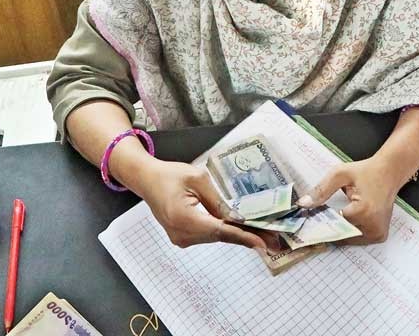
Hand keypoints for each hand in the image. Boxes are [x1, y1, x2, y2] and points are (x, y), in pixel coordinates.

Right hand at [134, 159, 269, 249]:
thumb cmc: (170, 175)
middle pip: (220, 236)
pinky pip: (208, 236)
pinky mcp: (182, 237)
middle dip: (246, 236)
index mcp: (184, 218)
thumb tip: (239, 215)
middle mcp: (181, 233)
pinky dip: (224, 233)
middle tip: (272, 239)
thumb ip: (218, 200)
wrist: (147, 180)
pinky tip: (242, 230)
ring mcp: (180, 238)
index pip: (220, 230)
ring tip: (262, 234)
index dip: (243, 237)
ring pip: (215, 237)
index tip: (262, 243)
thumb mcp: (198, 179)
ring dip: (237, 235)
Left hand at [297, 157, 399, 243]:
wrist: (389, 172)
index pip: (333, 224)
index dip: (319, 222)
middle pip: (340, 235)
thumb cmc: (366, 172)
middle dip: (327, 228)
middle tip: (315, 221)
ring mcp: (378, 233)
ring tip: (330, 219)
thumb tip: (303, 204)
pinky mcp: (380, 235)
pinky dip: (348, 232)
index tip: (306, 222)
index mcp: (363, 210)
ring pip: (348, 240)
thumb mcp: (340, 174)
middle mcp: (373, 225)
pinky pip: (357, 239)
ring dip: (338, 231)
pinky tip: (344, 221)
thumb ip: (321, 189)